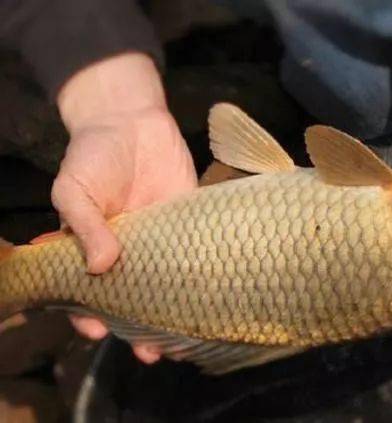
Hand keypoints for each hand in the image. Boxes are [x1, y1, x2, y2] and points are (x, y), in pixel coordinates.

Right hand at [53, 53, 197, 362]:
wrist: (132, 120)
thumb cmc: (94, 155)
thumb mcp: (74, 188)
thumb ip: (84, 224)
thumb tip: (98, 266)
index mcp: (92, 250)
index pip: (88, 293)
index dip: (91, 316)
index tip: (99, 332)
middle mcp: (128, 253)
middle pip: (134, 299)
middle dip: (140, 328)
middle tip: (153, 352)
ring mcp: (162, 243)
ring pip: (169, 287)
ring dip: (175, 314)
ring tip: (185, 341)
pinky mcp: (191, 227)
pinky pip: (198, 257)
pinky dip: (204, 280)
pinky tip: (214, 299)